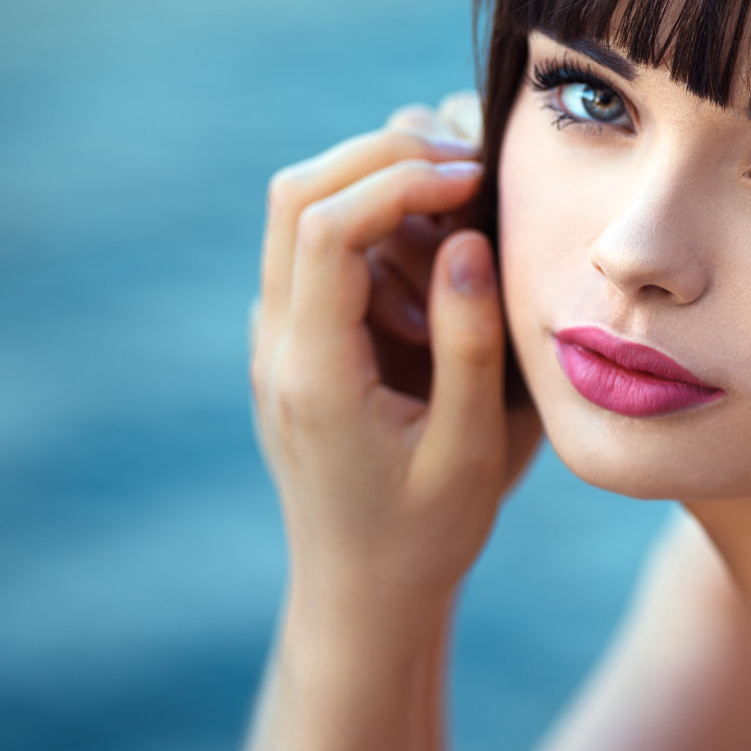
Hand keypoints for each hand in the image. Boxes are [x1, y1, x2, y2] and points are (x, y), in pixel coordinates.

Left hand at [250, 94, 539, 618]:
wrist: (361, 596)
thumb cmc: (427, 535)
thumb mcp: (472, 451)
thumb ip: (470, 344)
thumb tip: (465, 237)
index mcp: (314, 374)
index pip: (326, 226)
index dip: (401, 179)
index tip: (477, 180)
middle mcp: (276, 345)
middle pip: (297, 191)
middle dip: (384, 154)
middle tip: (473, 168)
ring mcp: (274, 338)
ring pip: (299, 208)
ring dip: (377, 184)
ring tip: (462, 214)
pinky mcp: (291, 338)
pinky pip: (315, 245)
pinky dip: (373, 221)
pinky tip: (437, 259)